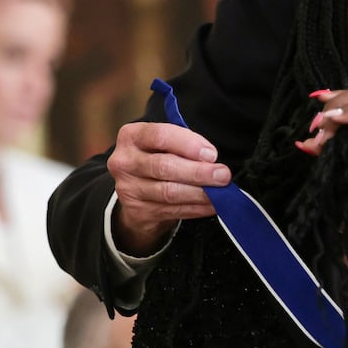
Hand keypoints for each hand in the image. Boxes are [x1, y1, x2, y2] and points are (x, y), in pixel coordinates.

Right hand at [107, 122, 230, 255]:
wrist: (136, 191)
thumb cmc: (157, 158)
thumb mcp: (165, 144)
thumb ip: (184, 145)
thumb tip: (210, 158)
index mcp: (132, 136)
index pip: (160, 135)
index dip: (188, 144)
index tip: (211, 154)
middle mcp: (124, 162)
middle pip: (164, 166)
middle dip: (198, 172)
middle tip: (222, 175)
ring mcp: (128, 189)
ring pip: (169, 192)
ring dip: (200, 193)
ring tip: (221, 192)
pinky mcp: (137, 211)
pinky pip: (173, 210)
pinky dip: (197, 208)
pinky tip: (212, 205)